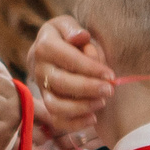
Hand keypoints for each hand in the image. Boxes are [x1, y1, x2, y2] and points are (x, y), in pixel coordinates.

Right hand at [27, 15, 110, 141]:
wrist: (50, 51)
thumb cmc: (65, 37)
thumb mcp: (68, 25)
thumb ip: (73, 29)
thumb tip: (80, 37)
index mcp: (45, 46)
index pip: (67, 58)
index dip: (90, 68)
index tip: (110, 75)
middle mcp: (39, 69)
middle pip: (61, 83)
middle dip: (88, 88)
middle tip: (110, 90)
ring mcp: (41, 89)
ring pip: (56, 105)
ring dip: (81, 107)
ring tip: (102, 102)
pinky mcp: (47, 104)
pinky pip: (56, 120)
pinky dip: (74, 124)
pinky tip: (93, 118)